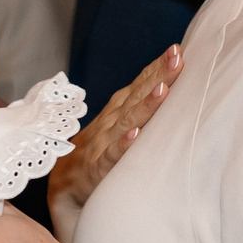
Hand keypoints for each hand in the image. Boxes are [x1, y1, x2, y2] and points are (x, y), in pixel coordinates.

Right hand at [48, 44, 181, 222]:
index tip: (177, 49)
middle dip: (158, 75)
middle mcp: (110, 123)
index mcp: (117, 112)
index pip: (139, 85)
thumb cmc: (98, 156)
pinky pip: (110, 157)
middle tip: (177, 57)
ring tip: (163, 90)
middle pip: (137, 96)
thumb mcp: (118, 129)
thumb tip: (171, 92)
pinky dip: (122, 145)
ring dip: (145, 105)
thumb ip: (139, 111)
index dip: (157, 67)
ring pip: (126, 122)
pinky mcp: (96, 170)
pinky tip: (134, 135)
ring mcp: (102, 145)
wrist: (64, 192)